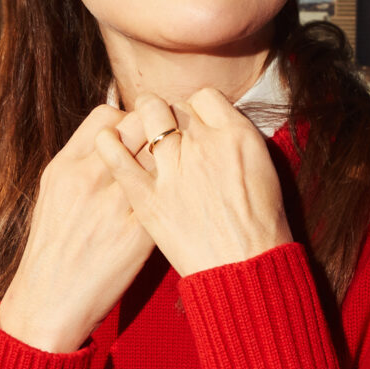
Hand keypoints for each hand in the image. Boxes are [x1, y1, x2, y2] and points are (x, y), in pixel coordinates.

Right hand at [0, 105, 155, 354]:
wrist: (50, 300)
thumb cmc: (53, 247)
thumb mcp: (54, 192)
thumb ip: (81, 161)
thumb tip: (110, 134)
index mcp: (67, 165)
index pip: (107, 116)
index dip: (128, 118)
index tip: (137, 135)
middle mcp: (90, 178)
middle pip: (139, 126)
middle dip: (157, 129)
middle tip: (166, 145)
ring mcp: (116, 204)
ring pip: (161, 157)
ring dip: (173, 158)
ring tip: (177, 169)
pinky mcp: (139, 233)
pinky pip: (169, 196)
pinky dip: (179, 193)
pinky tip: (180, 201)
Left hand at [97, 87, 292, 278]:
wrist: (245, 270)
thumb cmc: (260, 226)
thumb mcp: (262, 172)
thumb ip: (234, 144)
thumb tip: (214, 130)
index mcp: (236, 135)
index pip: (204, 98)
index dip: (195, 108)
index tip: (191, 122)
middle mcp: (204, 144)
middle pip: (175, 105)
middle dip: (170, 113)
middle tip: (167, 130)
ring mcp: (173, 169)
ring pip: (148, 115)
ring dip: (142, 117)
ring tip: (138, 128)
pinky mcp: (147, 198)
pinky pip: (119, 158)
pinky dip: (108, 143)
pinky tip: (107, 140)